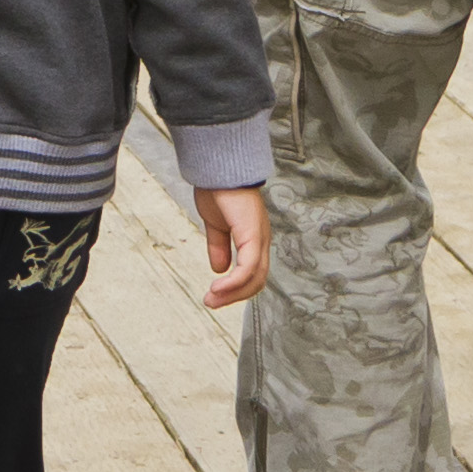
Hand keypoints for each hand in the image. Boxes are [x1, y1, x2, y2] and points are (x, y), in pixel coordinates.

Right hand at [199, 183, 273, 308]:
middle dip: (233, 296)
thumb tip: (219, 269)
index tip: (214, 296)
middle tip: (211, 303)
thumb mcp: (216, 224)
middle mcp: (261, 241)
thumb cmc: (218, 189)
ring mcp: (259, 238)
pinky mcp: (252, 235)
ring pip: (254, 278)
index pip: (252, 273)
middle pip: (256, 280)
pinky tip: (217, 286)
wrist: (218, 168)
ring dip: (232, 293)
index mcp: (254, 239)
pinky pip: (247, 267)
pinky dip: (233, 282)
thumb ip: (219, 246)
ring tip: (211, 299)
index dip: (236, 288)